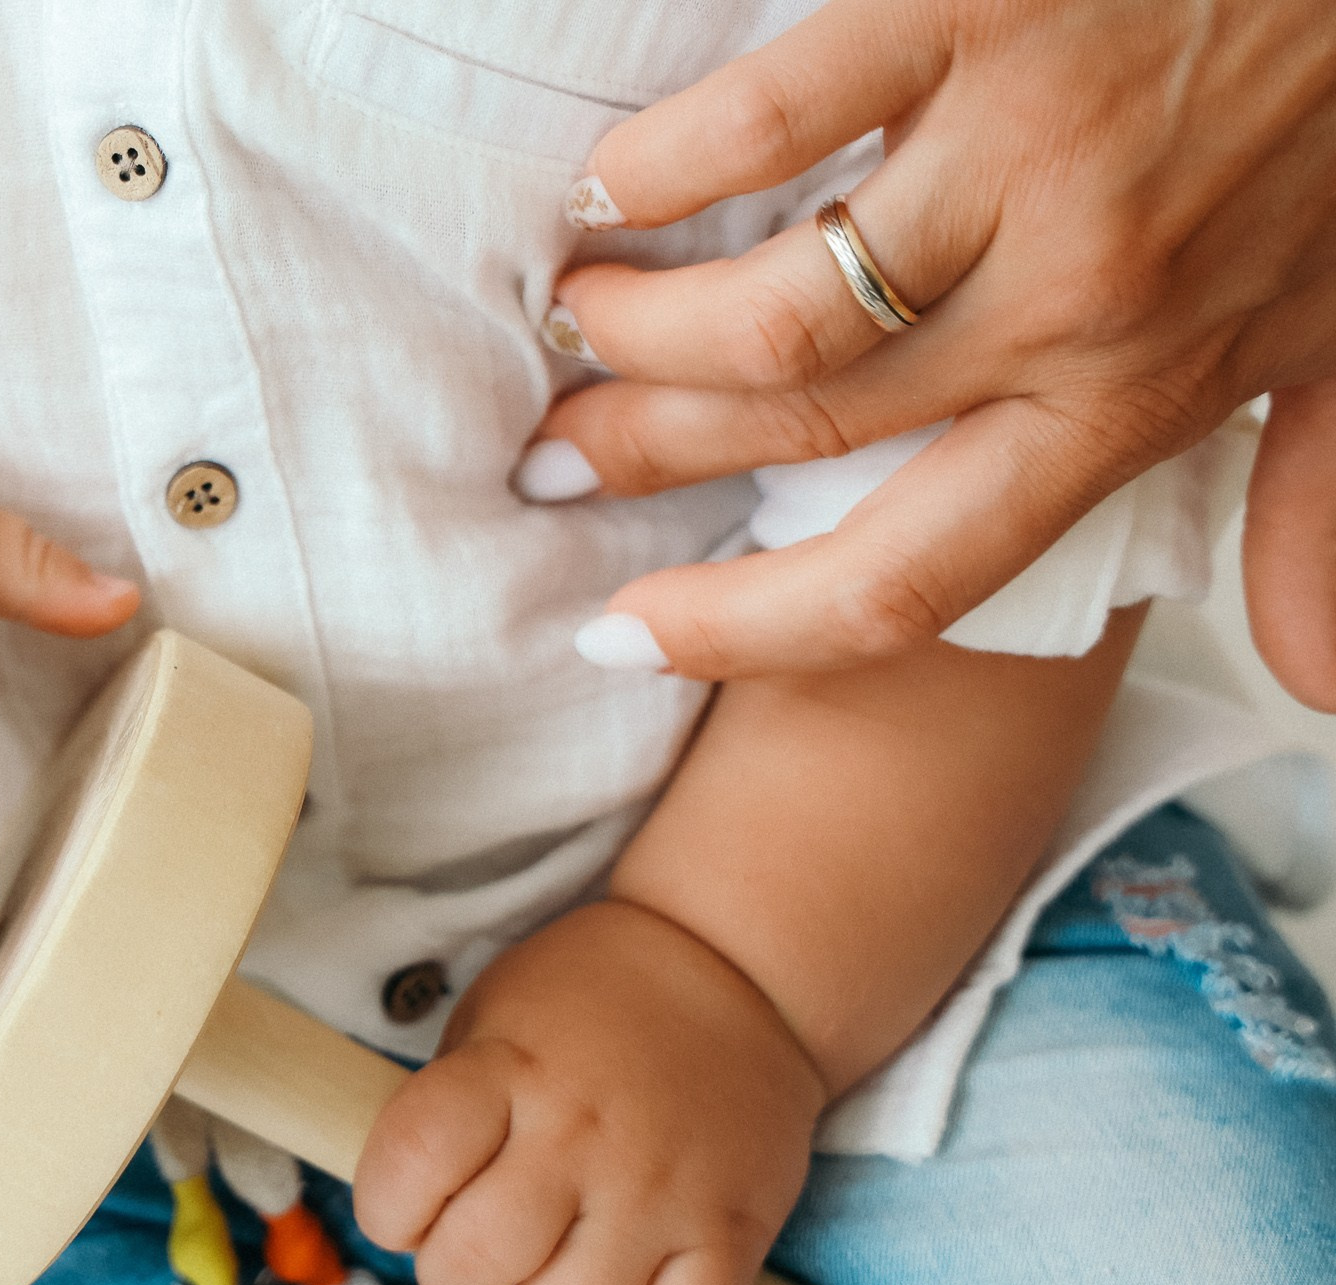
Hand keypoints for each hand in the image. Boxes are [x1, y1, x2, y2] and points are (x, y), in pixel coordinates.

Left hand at [352, 902, 825, 1284]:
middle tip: (482, 1242)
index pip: (408, 1165)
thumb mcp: (492, 1017)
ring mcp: (663, 1191)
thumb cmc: (589, 1004)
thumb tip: (407, 1218)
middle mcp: (582, 1133)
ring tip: (553, 1271)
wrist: (737, 969)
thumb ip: (445, 1110)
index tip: (406, 1207)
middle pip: (473, 1265)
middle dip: (454, 1273)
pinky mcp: (735, 1235)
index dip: (385, 1209)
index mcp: (508, 1067)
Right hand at [528, 0, 1335, 700]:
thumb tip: (1306, 681)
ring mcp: (1022, 158)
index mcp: (1134, 401)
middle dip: (640, 453)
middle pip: (794, 438)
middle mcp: (1070, 307)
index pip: (906, 581)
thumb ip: (1313, 505)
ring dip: (636, 330)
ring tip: (581, 312)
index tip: (622, 637)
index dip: (740, 633)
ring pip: (766, 315)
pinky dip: (661, 167)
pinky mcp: (972, 14)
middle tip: (560, 446)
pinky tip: (611, 181)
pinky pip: (768, 120)